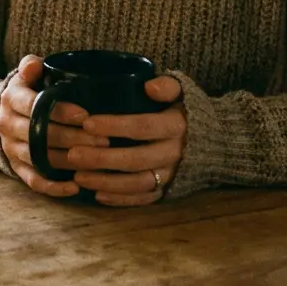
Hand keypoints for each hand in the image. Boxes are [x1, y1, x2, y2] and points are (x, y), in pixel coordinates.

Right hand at [0, 55, 107, 198]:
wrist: (7, 114)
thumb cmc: (29, 91)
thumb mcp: (28, 74)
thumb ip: (31, 65)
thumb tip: (34, 65)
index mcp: (11, 99)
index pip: (34, 106)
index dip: (60, 112)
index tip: (85, 115)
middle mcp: (6, 124)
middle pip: (40, 135)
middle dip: (74, 138)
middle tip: (104, 140)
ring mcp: (11, 148)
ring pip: (40, 158)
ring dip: (70, 162)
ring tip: (97, 160)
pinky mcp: (16, 168)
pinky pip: (34, 181)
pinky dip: (54, 187)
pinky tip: (76, 187)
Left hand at [66, 76, 186, 206]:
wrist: (213, 139)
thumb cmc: (184, 110)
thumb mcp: (182, 91)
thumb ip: (168, 86)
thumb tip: (150, 87)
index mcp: (176, 126)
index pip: (142, 126)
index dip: (114, 126)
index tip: (87, 124)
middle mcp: (175, 153)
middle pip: (136, 159)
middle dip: (102, 159)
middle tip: (72, 154)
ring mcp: (171, 174)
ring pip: (137, 183)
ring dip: (106, 182)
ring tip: (78, 177)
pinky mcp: (168, 190)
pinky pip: (144, 199)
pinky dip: (121, 199)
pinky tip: (97, 195)